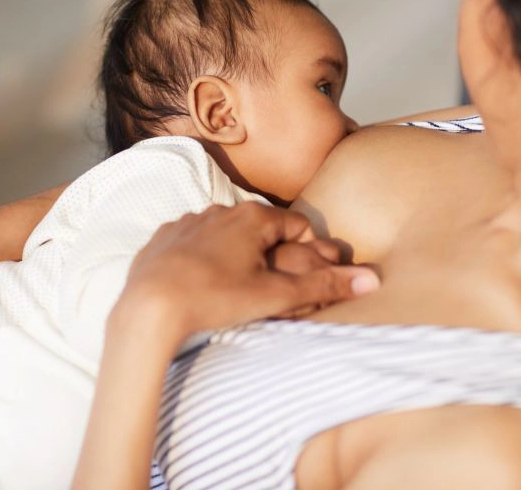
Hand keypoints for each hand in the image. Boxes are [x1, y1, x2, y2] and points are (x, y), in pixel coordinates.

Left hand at [114, 202, 379, 344]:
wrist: (148, 309)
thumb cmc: (214, 299)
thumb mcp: (274, 296)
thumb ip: (323, 286)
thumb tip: (372, 281)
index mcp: (250, 216)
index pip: (296, 224)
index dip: (307, 250)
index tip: (303, 278)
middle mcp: (218, 209)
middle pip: (259, 228)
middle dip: (271, 254)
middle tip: (270, 288)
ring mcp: (186, 222)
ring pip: (224, 235)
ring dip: (236, 256)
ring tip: (234, 289)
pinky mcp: (162, 238)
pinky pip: (192, 244)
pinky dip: (202, 260)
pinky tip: (201, 285)